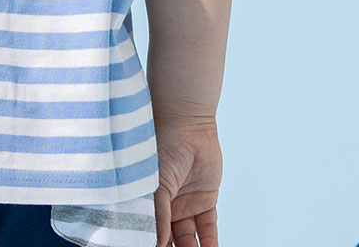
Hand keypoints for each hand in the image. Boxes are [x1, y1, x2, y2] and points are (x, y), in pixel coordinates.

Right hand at [151, 115, 221, 246]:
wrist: (186, 123)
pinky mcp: (205, 201)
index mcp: (148, 201)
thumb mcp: (156, 183)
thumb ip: (157, 214)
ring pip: (188, 239)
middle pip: (169, 239)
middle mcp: (166, 206)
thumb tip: (156, 244)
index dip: (150, 242)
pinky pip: (208, 228)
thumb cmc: (162, 146)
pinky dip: (210, 244)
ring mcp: (186, 204)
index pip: (149, 231)